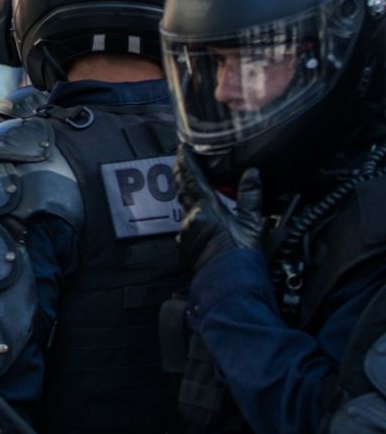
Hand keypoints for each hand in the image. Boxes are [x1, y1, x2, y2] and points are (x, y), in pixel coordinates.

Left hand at [175, 150, 264, 272]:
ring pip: (184, 206)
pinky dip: (192, 215)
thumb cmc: (242, 257)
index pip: (193, 178)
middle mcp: (191, 218)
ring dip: (186, 193)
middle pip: (182, 188)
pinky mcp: (185, 244)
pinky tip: (200, 216)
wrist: (229, 285)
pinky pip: (186, 224)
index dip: (187, 161)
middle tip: (180, 159)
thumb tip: (252, 173)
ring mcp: (186, 232)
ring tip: (189, 182)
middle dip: (181, 172)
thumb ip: (250, 197)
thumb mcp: (252, 225)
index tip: (182, 148)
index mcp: (207, 209)